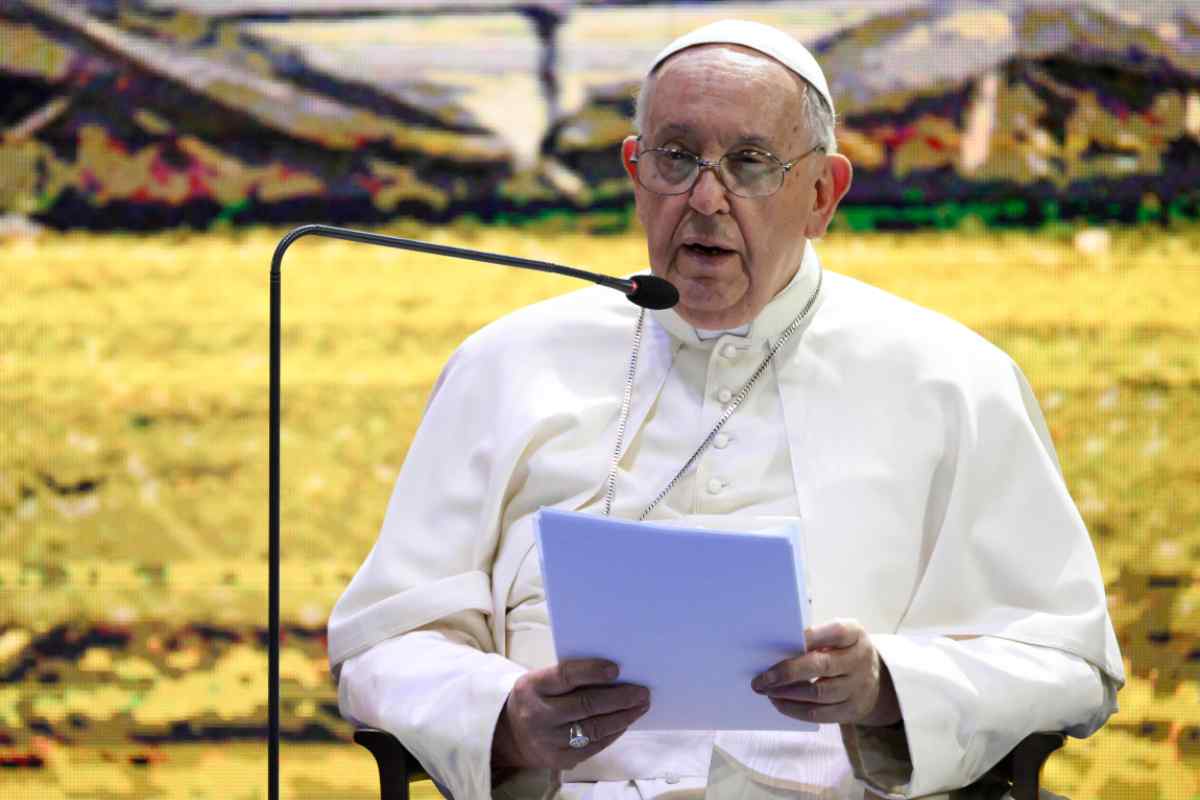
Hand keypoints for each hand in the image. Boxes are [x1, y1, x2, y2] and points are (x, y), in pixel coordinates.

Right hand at [492, 659, 650, 770]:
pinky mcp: (560, 760)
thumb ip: (569, 676)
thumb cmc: (535, 699)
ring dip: (623, 716)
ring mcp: (549, 741)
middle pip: (585, 704)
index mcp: (531, 688)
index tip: (616, 669)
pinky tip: (625, 721)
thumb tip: (613, 673)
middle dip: (619, 697)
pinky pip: (594, 745)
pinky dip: (613, 732)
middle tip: (642, 691)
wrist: (510, 736)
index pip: (565, 676)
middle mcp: (538, 716)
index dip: (592, 672)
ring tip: (640, 705)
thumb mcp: (540, 681)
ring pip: (594, 728)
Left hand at [751, 619, 900, 726]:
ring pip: (818, 693)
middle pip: (822, 666)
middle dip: (788, 672)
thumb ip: (815, 637)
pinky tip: (779, 702)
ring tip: (766, 690)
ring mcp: (858, 688)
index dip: (809, 637)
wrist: (874, 680)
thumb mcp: (837, 636)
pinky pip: (820, 714)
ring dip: (787, 693)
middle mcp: (860, 660)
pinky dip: (794, 709)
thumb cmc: (842, 651)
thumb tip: (776, 647)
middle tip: (762, 678)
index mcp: (855, 634)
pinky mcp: (852, 710)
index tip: (780, 640)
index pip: (835, 632)